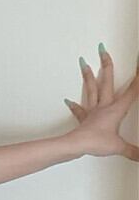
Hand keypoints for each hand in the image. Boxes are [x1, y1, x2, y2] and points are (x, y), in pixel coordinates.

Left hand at [64, 46, 138, 160]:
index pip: (132, 90)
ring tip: (84, 62)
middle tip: (102, 48)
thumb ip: (132, 151)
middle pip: (106, 80)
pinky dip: (74, 105)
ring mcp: (92, 111)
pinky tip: (68, 100)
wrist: (76, 145)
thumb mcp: (119, 147)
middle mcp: (104, 106)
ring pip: (91, 89)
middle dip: (106, 64)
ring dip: (88, 75)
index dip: (138, 76)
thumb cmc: (96, 142)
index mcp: (116, 109)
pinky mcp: (83, 119)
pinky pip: (79, 110)